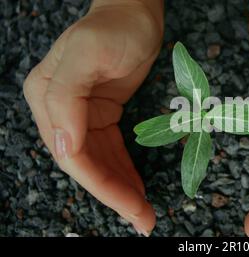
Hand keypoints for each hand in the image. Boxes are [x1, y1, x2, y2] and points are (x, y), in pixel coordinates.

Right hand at [23, 0, 163, 235]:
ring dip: (120, 189)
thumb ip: (67, 97)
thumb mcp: (89, 53)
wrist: (134, 12)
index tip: (131, 206)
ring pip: (99, 162)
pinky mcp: (101, 114)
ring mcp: (80, 114)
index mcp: (49, 97)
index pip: (73, 155)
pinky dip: (124, 171)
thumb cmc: (115, 27)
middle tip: (143, 219)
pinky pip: (111, 151)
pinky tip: (137, 187)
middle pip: (86, 164)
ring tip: (143, 212)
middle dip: (114, 195)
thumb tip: (64, 148)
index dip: (101, 185)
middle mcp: (59, 110)